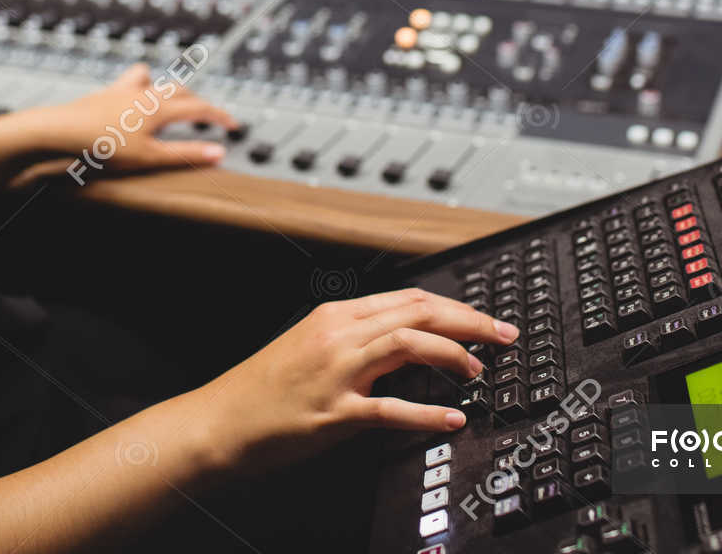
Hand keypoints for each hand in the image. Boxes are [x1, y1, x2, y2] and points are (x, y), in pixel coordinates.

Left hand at [34, 62, 240, 176]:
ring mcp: (121, 91)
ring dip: (164, 85)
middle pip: (180, 89)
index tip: (233, 125)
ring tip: (166, 99)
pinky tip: (129, 102)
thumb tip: (218, 152)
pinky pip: (126, 83)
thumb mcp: (149, 157)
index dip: (220, 116)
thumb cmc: (101, 145)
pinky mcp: (103, 95)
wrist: (58, 130)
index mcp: (159, 107)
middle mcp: (143, 93)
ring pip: (151, 77)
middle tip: (207, 116)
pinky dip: (136, 88)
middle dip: (197, 101)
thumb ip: (185, 153)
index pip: (200, 107)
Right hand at [187, 288, 517, 475]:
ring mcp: (335, 372)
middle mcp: (337, 335)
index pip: (409, 298)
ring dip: (454, 355)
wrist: (216, 423)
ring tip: (480, 372)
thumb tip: (406, 343)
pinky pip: (390, 408)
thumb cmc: (260, 392)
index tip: (485, 320)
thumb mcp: (308, 348)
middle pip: (418, 312)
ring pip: (409, 344)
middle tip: (504, 335)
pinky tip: (452, 418)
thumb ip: (354, 341)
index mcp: (334, 316)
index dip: (455, 307)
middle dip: (470, 321)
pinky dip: (427, 412)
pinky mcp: (333, 412)